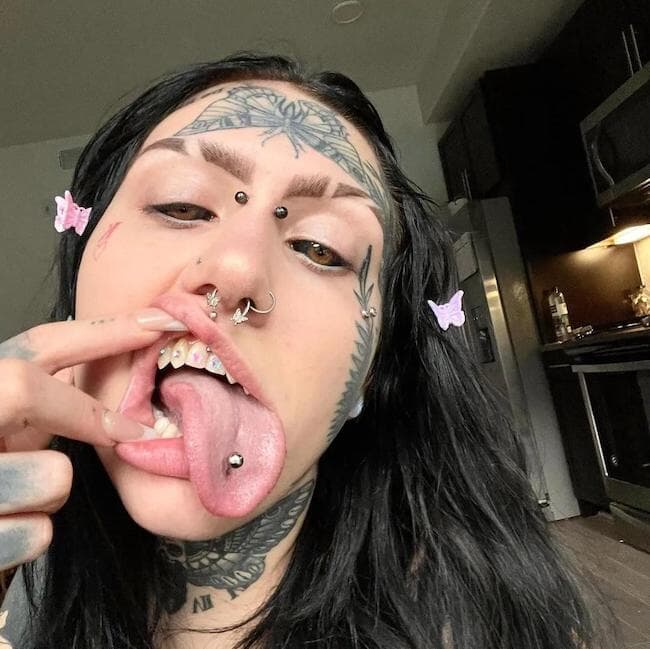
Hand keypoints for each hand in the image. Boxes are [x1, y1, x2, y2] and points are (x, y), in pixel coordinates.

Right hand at [0, 309, 185, 570]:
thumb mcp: (11, 425)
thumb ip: (46, 399)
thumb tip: (124, 369)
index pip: (39, 344)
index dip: (103, 331)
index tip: (158, 322)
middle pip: (22, 386)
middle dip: (84, 414)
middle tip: (130, 435)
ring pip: (51, 474)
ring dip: (52, 491)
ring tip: (19, 499)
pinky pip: (36, 533)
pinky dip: (32, 536)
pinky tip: (5, 534)